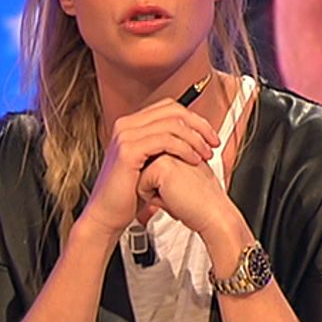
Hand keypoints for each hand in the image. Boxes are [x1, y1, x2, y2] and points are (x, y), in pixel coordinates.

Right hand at [79, 98, 221, 238]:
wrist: (108, 214)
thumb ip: (166, 144)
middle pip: (172, 111)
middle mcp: (126, 125)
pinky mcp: (128, 151)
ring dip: (195, 139)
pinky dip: (184, 148)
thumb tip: (194, 134)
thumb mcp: (151, 162)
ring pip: (171, 124)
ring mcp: (125, 135)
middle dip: (199, 126)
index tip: (210, 135)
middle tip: (213, 142)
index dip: (194, 119)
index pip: (169, 107)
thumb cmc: (130, 192)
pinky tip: (193, 160)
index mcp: (132, 124)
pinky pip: (164, 141)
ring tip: (206, 154)